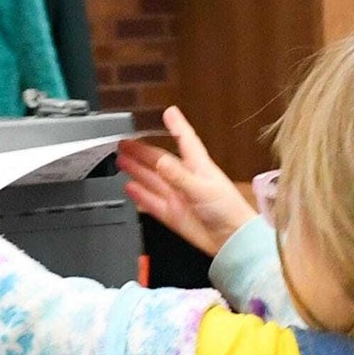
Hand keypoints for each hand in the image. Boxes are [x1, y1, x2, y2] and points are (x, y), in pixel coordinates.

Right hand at [117, 107, 257, 254]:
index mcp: (199, 167)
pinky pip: (152, 202)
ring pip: (153, 180)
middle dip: (143, 151)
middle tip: (124, 143)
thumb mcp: (203, 189)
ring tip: (121, 160)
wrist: (232, 242)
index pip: (185, 140)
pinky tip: (130, 187)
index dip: (177, 126)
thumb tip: (160, 161)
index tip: (169, 112)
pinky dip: (140, 195)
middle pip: (160, 160)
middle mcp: (186, 180)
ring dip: (137, 170)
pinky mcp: (173, 215)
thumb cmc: (228, 211)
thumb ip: (179, 177)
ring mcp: (178, 197)